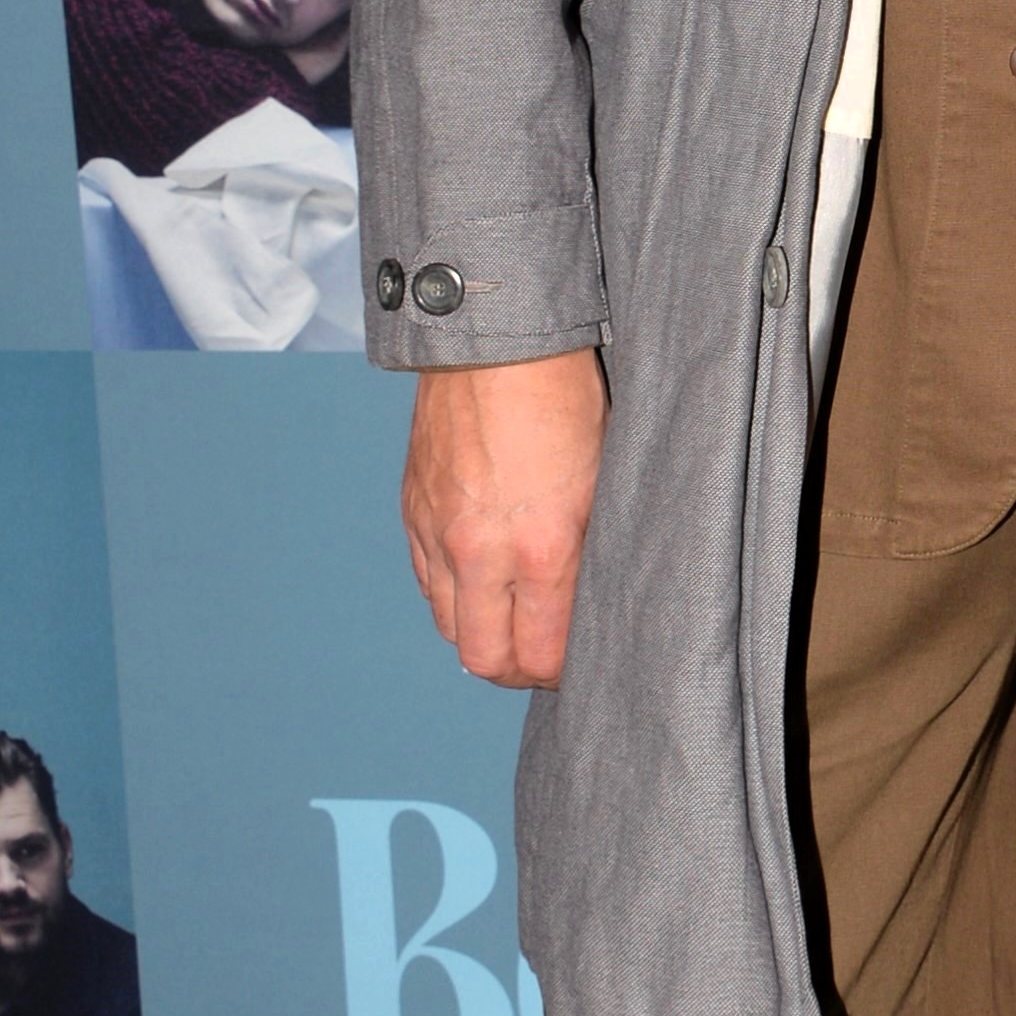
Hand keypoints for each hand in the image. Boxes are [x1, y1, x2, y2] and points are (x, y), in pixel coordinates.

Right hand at [402, 350, 607, 687]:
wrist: (492, 342)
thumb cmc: (562, 401)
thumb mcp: (601, 482)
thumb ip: (589, 552)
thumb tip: (585, 604)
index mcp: (541, 549)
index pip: (542, 654)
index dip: (560, 671)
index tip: (575, 662)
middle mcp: (481, 553)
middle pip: (486, 661)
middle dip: (518, 672)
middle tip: (540, 659)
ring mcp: (439, 535)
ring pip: (451, 629)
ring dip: (482, 636)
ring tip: (512, 623)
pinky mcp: (413, 514)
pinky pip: (428, 586)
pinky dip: (454, 598)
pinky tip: (481, 583)